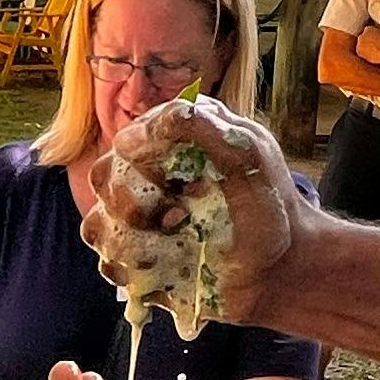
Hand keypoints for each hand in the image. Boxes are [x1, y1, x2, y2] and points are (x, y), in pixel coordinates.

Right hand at [90, 95, 305, 327]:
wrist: (282, 268)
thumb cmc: (270, 207)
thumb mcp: (250, 154)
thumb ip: (208, 127)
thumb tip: (170, 112)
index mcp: (170, 149)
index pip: (128, 141)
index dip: (139, 155)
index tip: (170, 176)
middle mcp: (149, 183)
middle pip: (102, 179)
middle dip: (130, 199)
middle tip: (176, 213)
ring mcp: (142, 227)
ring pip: (96, 224)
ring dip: (131, 236)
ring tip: (175, 238)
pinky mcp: (141, 265)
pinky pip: (109, 264)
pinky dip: (131, 267)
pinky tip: (166, 265)